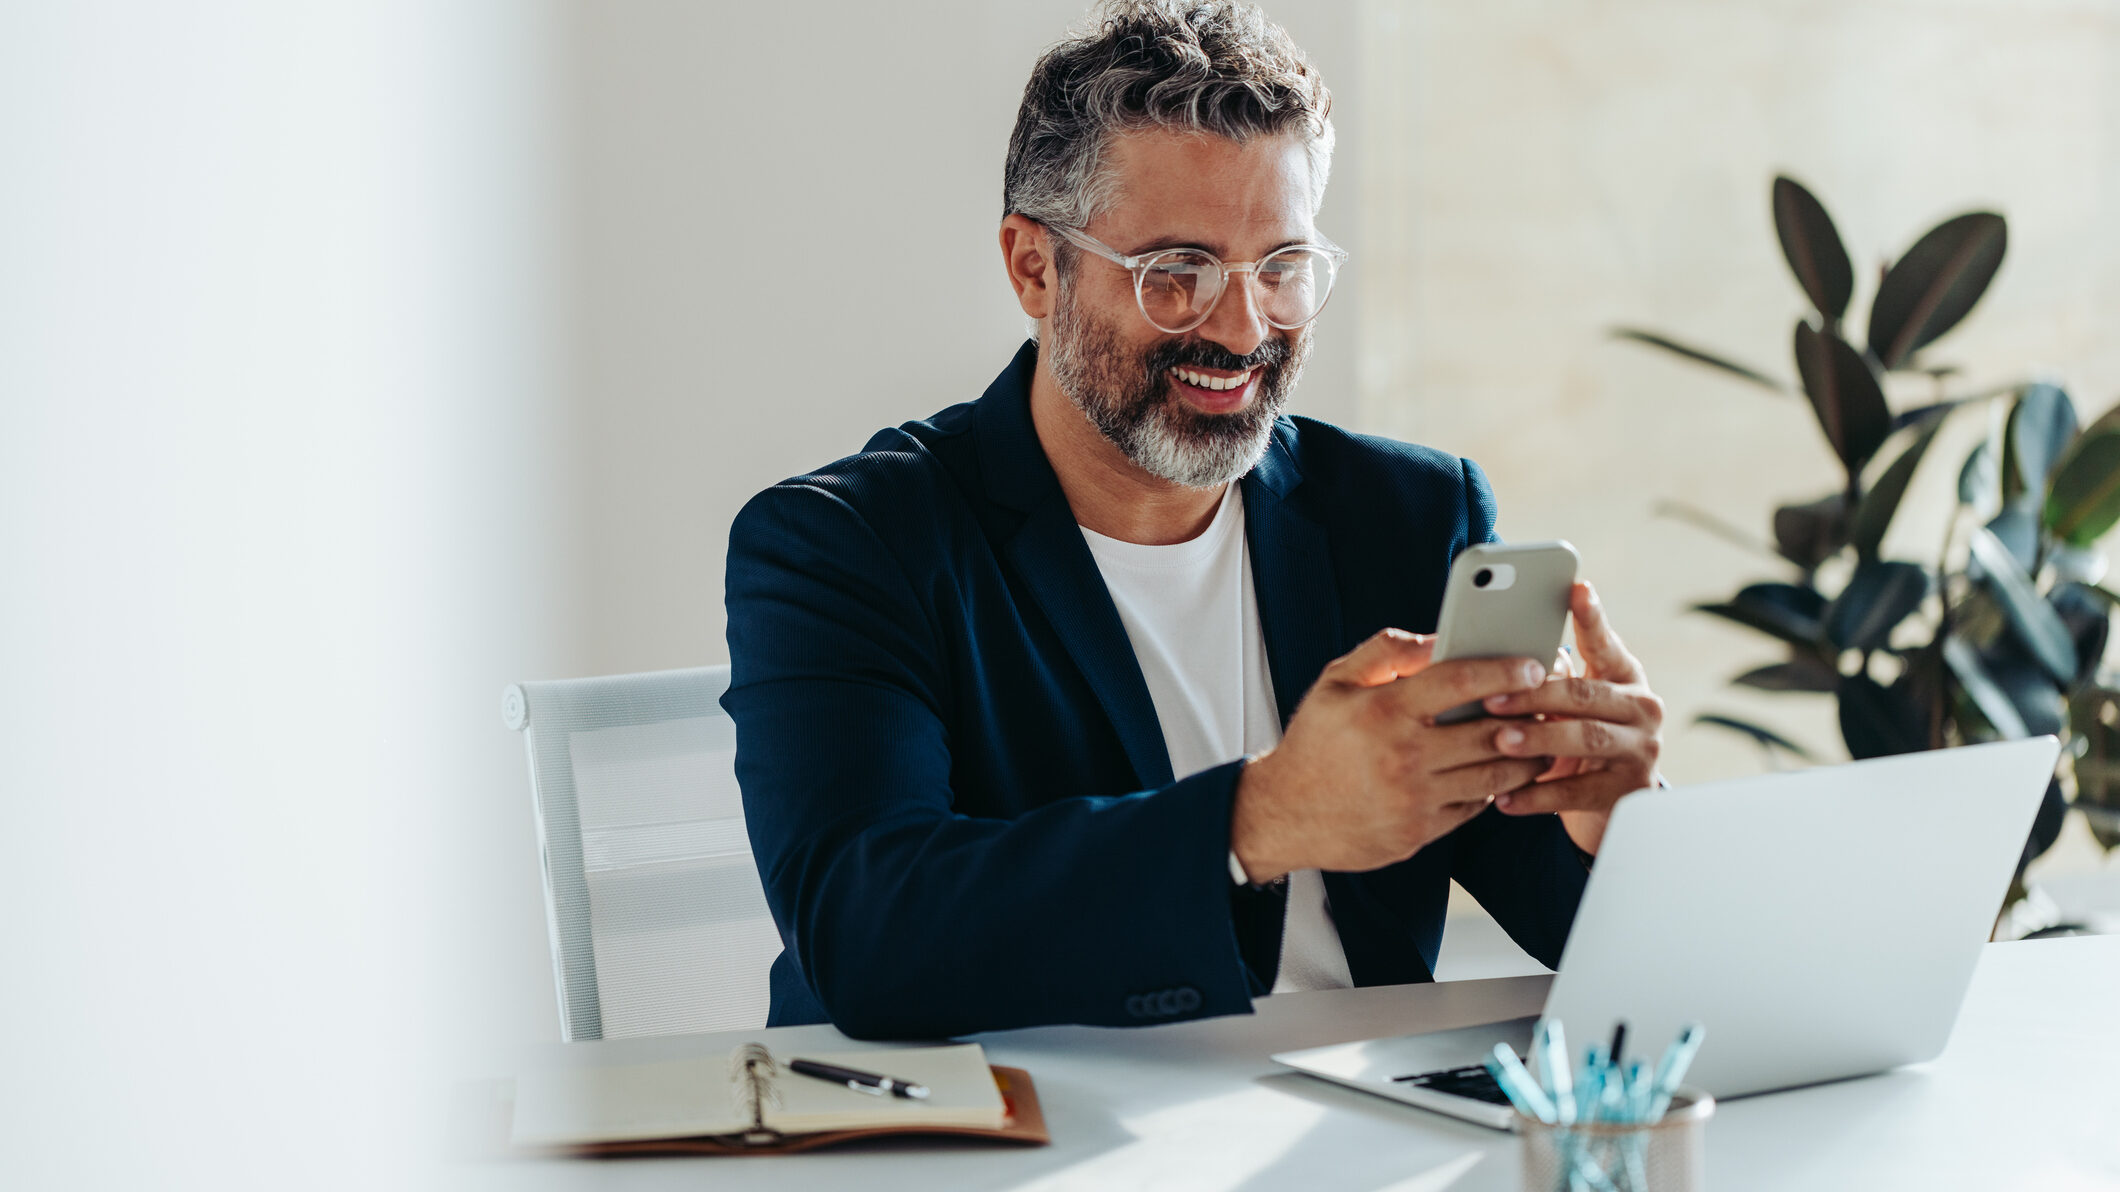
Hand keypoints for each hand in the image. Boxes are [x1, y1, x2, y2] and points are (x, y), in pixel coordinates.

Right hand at [1230, 629, 1551, 882]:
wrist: (1284, 814)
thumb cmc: (1314, 744)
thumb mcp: (1334, 683)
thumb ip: (1384, 652)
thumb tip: (1433, 638)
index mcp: (1384, 711)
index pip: (1458, 681)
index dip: (1503, 669)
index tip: (1531, 663)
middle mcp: (1402, 756)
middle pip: (1489, 731)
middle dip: (1529, 714)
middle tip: (1550, 702)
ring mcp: (1414, 798)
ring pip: (1492, 775)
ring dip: (1524, 756)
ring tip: (1538, 739)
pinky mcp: (1419, 831)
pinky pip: (1474, 806)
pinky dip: (1493, 788)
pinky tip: (1500, 772)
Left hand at [1479, 581, 1663, 853]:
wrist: (1609, 803)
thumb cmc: (1574, 737)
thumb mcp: (1567, 705)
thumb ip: (1545, 679)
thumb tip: (1496, 658)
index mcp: (1623, 675)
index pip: (1605, 642)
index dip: (1591, 617)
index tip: (1577, 587)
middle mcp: (1641, 707)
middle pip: (1585, 695)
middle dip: (1534, 696)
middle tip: (1490, 699)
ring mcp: (1641, 750)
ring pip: (1586, 739)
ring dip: (1538, 739)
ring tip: (1498, 742)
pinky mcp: (1628, 791)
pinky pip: (1578, 792)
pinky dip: (1538, 795)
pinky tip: (1505, 798)